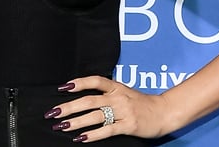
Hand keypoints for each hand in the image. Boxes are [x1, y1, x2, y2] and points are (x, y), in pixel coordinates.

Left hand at [44, 76, 173, 141]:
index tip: (62, 88)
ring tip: (62, 126)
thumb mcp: (124, 92)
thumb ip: (107, 93)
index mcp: (116, 87)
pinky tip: (81, 138)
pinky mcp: (128, 125)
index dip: (78, 83)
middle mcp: (118, 97)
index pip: (94, 81)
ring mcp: (123, 111)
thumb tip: (83, 98)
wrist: (165, 112)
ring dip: (76, 121)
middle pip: (89, 100)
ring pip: (95, 115)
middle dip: (69, 107)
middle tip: (53, 113)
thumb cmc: (142, 103)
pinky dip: (93, 134)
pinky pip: (107, 130)